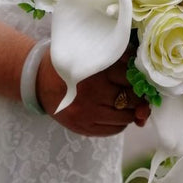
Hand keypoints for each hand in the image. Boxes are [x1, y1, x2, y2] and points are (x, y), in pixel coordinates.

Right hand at [36, 50, 150, 136]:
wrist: (39, 80)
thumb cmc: (71, 62)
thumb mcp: (93, 53)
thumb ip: (119, 59)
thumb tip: (144, 80)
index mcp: (95, 71)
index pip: (131, 78)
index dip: (139, 78)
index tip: (139, 77)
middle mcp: (92, 94)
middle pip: (131, 99)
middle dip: (138, 96)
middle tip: (134, 91)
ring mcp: (87, 114)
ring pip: (126, 117)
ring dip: (130, 110)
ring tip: (123, 101)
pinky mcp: (83, 128)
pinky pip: (114, 130)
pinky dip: (119, 122)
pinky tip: (112, 111)